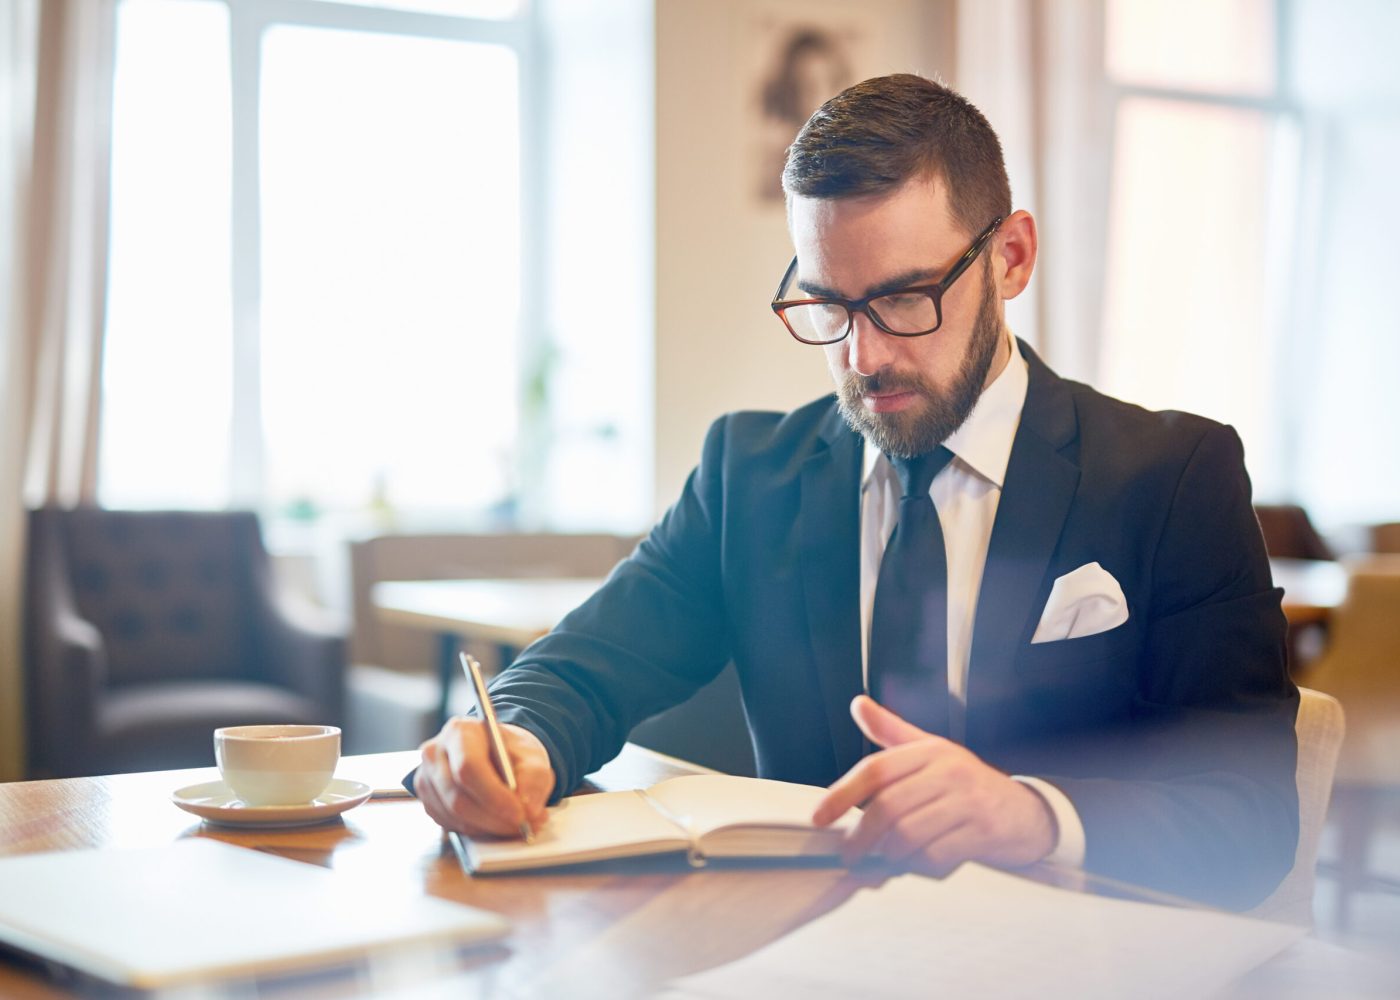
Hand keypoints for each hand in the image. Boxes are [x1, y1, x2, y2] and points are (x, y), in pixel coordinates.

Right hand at [414, 716, 554, 837]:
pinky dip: (478, 830)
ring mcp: (427, 779)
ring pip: (455, 816)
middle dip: (494, 819)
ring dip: (489, 827)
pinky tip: (496, 822)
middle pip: (458, 798)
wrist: (498, 755)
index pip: (468, 767)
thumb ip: (534, 779)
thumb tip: (528, 809)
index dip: (494, 796)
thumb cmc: (511, 753)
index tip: (520, 815)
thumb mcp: (533, 757)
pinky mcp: (428, 802)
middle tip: (523, 826)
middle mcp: (435, 753)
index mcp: (460, 732)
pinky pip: (451, 825)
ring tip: (516, 824)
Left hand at [812, 695, 1056, 874]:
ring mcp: (969, 801)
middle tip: (849, 854)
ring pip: (909, 836)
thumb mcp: (932, 751)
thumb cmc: (969, 784)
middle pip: (888, 807)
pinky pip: (936, 857)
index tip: (819, 817)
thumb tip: (859, 704)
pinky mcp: (984, 831)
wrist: (1026, 812)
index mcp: (930, 751)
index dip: (842, 794)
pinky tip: (916, 866)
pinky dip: (918, 867)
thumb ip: (892, 732)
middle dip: (861, 837)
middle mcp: (949, 771)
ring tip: (883, 862)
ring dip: (889, 856)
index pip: (876, 770)